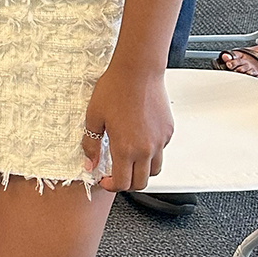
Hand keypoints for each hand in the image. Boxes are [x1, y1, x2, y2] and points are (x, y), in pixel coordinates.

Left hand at [81, 61, 173, 193]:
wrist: (138, 71)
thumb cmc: (115, 89)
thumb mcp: (94, 117)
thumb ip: (91, 144)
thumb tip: (89, 163)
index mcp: (126, 148)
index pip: (122, 183)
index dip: (111, 186)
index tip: (104, 180)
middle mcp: (146, 149)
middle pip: (141, 183)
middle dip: (127, 184)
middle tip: (115, 174)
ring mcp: (160, 141)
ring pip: (155, 170)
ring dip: (142, 171)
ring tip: (129, 160)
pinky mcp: (168, 131)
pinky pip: (161, 151)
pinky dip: (151, 153)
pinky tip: (139, 140)